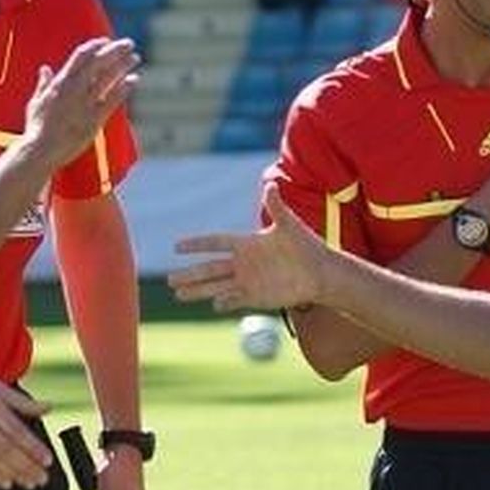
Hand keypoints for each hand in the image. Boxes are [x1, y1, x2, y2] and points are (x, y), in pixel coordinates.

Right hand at [0, 372, 52, 489]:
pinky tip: (6, 483)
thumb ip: (23, 402)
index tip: (48, 460)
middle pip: (6, 448)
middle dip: (26, 465)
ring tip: (29, 483)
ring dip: (13, 473)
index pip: (16, 430)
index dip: (33, 447)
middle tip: (42, 478)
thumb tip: (50, 407)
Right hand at [24, 38, 138, 166]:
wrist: (41, 150)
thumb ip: (43, 83)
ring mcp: (85, 103)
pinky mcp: (95, 118)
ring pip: (108, 77)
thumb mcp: (36, 102)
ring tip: (135, 58)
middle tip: (128, 43)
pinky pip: (113, 99)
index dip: (95, 46)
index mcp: (60, 82)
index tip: (106, 41)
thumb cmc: (36, 127)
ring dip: (123, 65)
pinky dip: (125, 87)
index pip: (81, 55)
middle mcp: (74, 89)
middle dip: (115, 50)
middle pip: (99, 62)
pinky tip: (134, 80)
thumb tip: (45, 69)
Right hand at [170, 183, 326, 311]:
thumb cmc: (306, 246)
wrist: (320, 272)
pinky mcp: (256, 296)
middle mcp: (243, 263)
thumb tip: (271, 185)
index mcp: (247, 243)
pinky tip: (213, 304)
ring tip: (177, 294)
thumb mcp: (289, 224)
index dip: (197, 244)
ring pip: (216, 286)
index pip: (215, 242)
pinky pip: (234, 300)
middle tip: (170, 279)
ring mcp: (247, 281)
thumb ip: (276, 207)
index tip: (177, 246)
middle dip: (190, 274)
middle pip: (209, 269)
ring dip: (197, 290)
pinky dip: (223, 302)